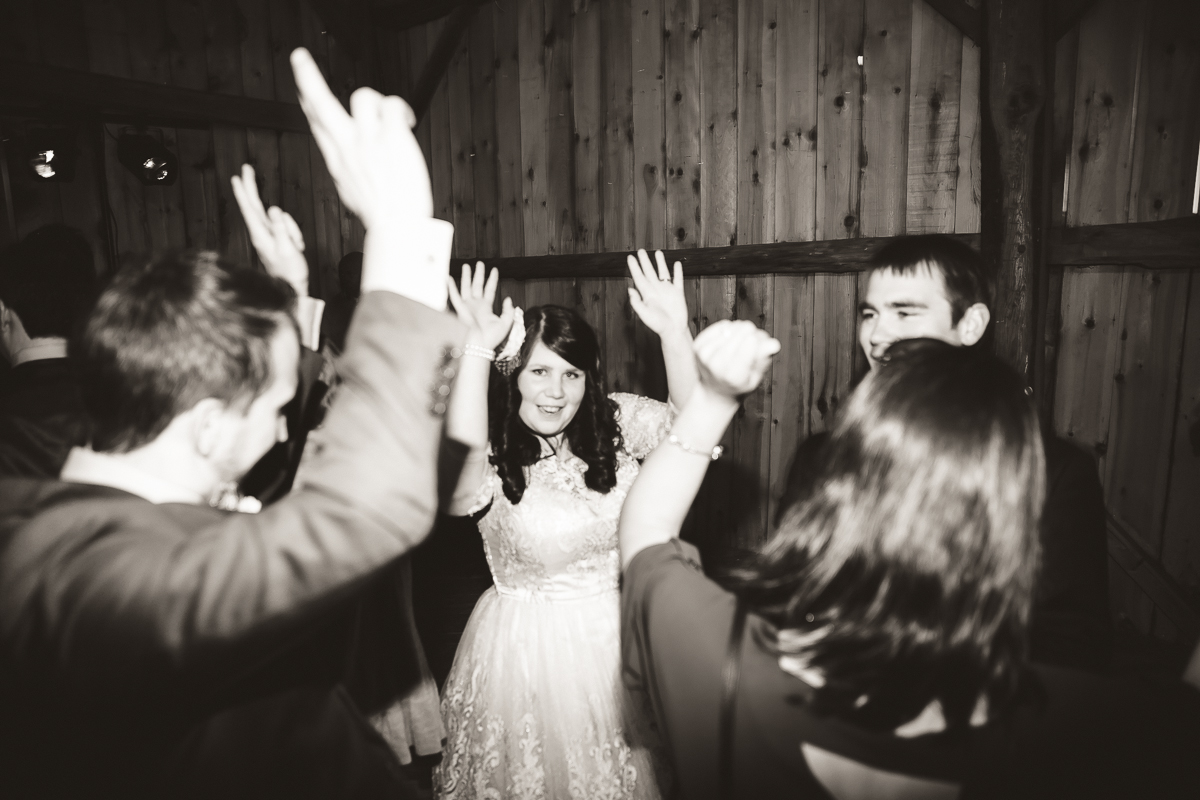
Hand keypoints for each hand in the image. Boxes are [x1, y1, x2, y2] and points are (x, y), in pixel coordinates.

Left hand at [231, 164, 307, 296]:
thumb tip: (273, 208)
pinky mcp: (275, 238)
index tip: (236, 177)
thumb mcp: (288, 249)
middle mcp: (261, 233)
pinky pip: (285, 227)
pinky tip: (298, 247)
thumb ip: (281, 228)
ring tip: (298, 246)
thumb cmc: (290, 271)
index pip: (249, 209)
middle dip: (251, 186)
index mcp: (260, 235)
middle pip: (254, 204)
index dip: (243, 192)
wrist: (292, 289)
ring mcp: (268, 235)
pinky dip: (294, 235)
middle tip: (246, 168)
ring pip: (279, 218)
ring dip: (292, 229)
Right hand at [290, 47, 431, 228]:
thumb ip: (349, 171)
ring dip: (379, 100)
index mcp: (336, 161)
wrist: (396, 227)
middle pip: (320, 103)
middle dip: (307, 76)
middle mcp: (346, 147)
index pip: (317, 125)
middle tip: (299, 57)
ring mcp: (366, 139)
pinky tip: (407, 122)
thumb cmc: (382, 216)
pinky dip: (401, 109)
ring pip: (362, 96)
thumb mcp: (353, 193)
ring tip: (394, 118)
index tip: (302, 90)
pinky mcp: (390, 136)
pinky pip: (391, 104)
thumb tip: (350, 162)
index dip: (307, 104)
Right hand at [446, 262, 515, 350]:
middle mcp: (476, 305)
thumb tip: (509, 299)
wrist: (480, 346)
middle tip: (480, 263)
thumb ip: (508, 311)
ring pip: (466, 287)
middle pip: (477, 285)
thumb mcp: (506, 323)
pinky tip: (449, 278)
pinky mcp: (460, 309)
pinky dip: (451, 287)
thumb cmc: (492, 338)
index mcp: (486, 308)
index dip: (492, 279)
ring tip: (467, 265)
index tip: (495, 270)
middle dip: (479, 274)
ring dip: (467, 276)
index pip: (490, 290)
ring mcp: (468, 306)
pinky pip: (454, 296)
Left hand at [627, 249, 688, 336]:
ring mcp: (667, 290)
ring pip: (663, 273)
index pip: (639, 277)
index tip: (630, 257)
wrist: (674, 331)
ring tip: (658, 252)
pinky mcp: (678, 293)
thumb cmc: (658, 325)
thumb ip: (636, 302)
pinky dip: (677, 271)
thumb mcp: (645, 314)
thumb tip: (629, 289)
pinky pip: (677, 279)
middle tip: (641, 250)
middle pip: (649, 272)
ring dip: (660, 263)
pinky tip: (677, 264)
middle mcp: (656, 290)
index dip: (634, 267)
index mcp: (647, 294)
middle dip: (645, 261)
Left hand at [693, 320, 779, 398]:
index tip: (761, 346)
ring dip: (739, 331)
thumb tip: (774, 344)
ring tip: (739, 345)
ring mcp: (704, 355)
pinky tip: (729, 340)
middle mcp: (716, 365)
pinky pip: (721, 325)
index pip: (751, 342)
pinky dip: (728, 329)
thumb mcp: (756, 376)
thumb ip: (763, 359)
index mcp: (733, 375)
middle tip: (750, 345)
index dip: (760, 339)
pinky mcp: (698, 346)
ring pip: (731, 327)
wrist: (715, 391)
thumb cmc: (740, 383)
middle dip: (751, 334)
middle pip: (741, 331)